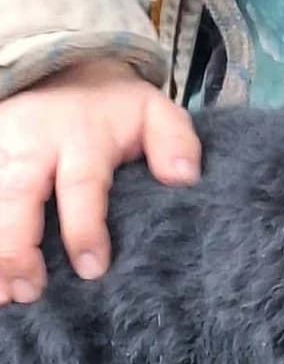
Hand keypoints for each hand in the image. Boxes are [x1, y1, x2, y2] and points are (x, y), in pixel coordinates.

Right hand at [0, 58, 200, 304]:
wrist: (60, 67)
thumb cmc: (113, 107)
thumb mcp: (153, 111)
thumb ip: (174, 141)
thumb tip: (185, 178)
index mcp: (82, 138)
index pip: (82, 186)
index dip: (84, 228)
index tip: (92, 269)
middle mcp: (32, 144)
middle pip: (17, 195)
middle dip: (17, 245)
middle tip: (26, 292)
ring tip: (1, 296)